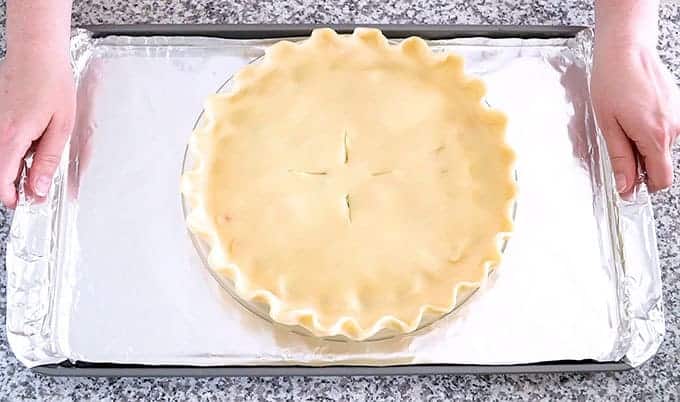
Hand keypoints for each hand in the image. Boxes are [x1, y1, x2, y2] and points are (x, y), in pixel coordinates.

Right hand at [0, 54, 75, 207]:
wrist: (37, 52)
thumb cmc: (51, 83)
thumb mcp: (61, 127)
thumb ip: (47, 160)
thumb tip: (37, 188)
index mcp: (11, 136)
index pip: (1, 180)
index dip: (12, 197)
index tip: (26, 202)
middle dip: (15, 183)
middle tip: (37, 186)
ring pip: (1, 156)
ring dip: (16, 164)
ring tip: (40, 155)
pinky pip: (3, 140)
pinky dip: (15, 148)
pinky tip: (33, 139)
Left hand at [591, 41, 678, 196]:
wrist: (626, 50)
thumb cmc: (613, 82)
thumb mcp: (608, 126)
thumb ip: (620, 158)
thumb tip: (625, 186)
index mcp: (656, 136)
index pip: (661, 179)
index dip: (643, 186)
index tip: (627, 187)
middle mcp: (675, 128)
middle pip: (662, 164)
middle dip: (641, 164)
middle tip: (618, 146)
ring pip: (663, 147)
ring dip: (645, 146)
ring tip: (623, 125)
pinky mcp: (678, 107)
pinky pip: (666, 130)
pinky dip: (651, 131)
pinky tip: (634, 116)